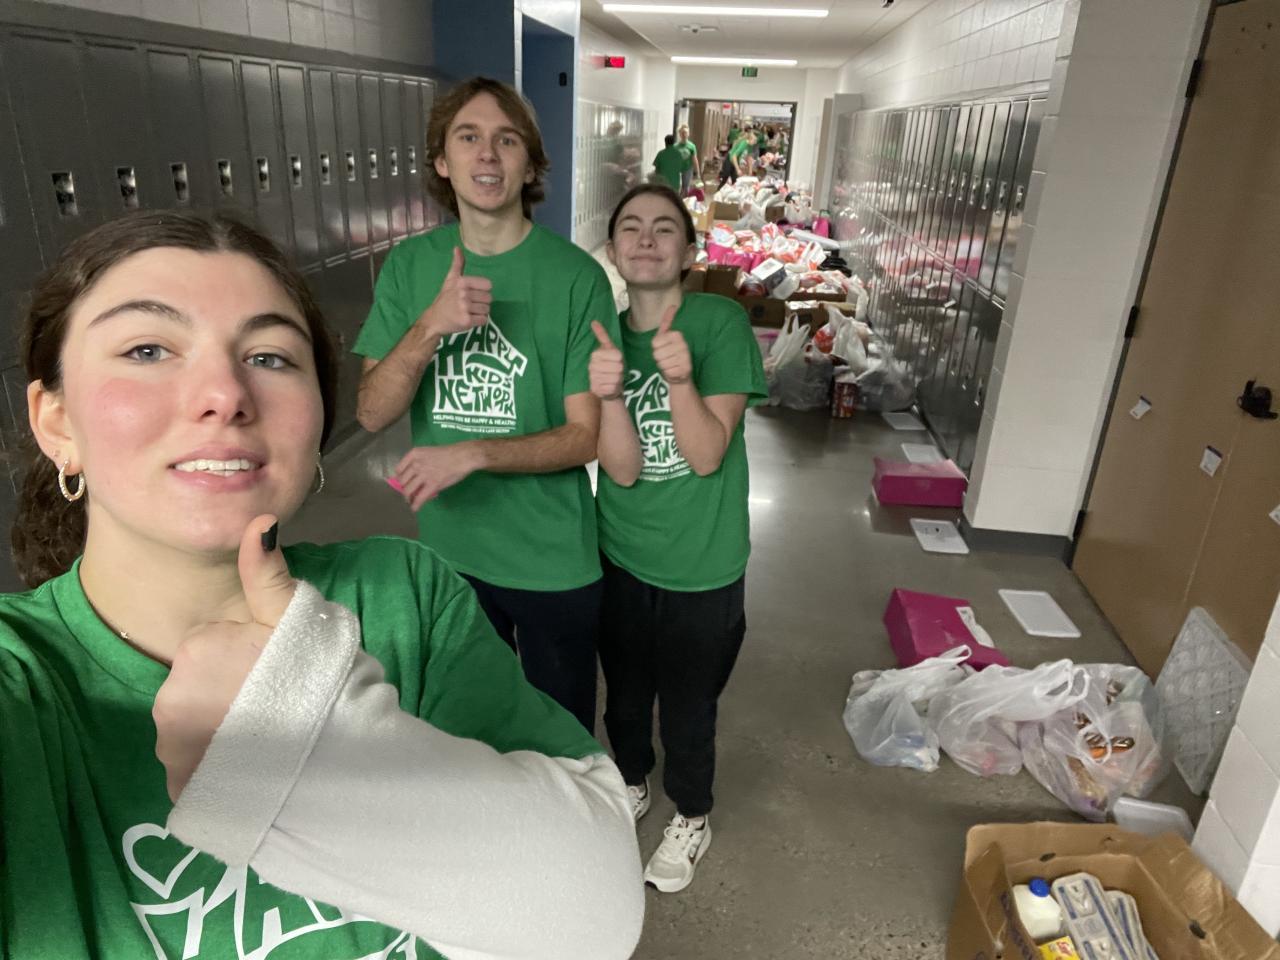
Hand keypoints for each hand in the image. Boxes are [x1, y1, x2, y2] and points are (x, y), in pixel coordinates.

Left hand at [153, 515, 295, 801]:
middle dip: (226, 698)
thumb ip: (267, 572)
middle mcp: (168, 700)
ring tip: (265, 742)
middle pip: (195, 692)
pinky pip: (190, 773)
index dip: (245, 662)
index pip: (210, 652)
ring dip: (217, 737)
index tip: (275, 673)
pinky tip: (246, 770)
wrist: (329, 752)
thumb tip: (260, 522)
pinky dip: (211, 773)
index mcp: (195, 650)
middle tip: (273, 705)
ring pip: (191, 733)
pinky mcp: (180, 788)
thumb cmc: (314, 676)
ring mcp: (172, 749)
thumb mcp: (294, 615)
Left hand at [394, 444, 481, 509]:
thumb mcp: (429, 453)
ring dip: (408, 498)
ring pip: (408, 490)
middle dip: (404, 488)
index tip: (403, 482)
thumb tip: (414, 478)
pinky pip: (420, 497)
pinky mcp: (432, 484)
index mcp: (414, 454)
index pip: (399, 469)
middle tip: (408, 493)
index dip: (399, 478)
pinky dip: (415, 505)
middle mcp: (416, 464)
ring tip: (411, 501)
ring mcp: (423, 474)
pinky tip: (414, 508)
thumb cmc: (449, 454)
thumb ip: (420, 463)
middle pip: (402, 481)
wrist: (463, 456)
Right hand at [419, 246, 491, 337]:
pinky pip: (483, 320)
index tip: (473, 294)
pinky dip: (479, 321)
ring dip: (480, 312)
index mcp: (462, 282)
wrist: (434, 319)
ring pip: (487, 310)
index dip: (483, 291)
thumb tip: (457, 248)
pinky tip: (469, 319)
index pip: (488, 285)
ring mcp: (465, 308)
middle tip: (470, 305)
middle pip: (489, 298)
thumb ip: (458, 264)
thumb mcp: (450, 279)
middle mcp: (464, 294)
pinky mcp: (466, 321)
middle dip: (481, 302)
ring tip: (469, 312)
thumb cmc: (445, 298)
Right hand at [589, 321, 625, 401]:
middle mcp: (591, 366)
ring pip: (615, 378)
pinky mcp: (595, 390)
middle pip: (618, 367)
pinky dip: (614, 388)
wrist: (608, 384)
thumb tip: (594, 321)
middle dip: (620, 370)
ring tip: (613, 378)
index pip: (617, 355)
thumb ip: (602, 335)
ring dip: (618, 379)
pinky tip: (610, 386)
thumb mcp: (609, 349)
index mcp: (595, 354)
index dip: (620, 359)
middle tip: (616, 371)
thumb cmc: (611, 364)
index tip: (616, 360)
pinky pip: (612, 388)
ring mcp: (592, 378)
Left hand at [652, 305, 691, 384]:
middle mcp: (683, 345)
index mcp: (677, 335)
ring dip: (663, 366)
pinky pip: (667, 372)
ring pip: (661, 363)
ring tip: (671, 364)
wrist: (682, 372)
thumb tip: (672, 305)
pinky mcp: (685, 370)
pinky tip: (674, 370)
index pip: (654, 343)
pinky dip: (668, 373)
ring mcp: (685, 358)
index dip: (656, 348)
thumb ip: (667, 321)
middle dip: (659, 358)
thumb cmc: (671, 353)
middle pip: (656, 354)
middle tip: (667, 358)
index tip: (664, 348)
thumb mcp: (667, 336)